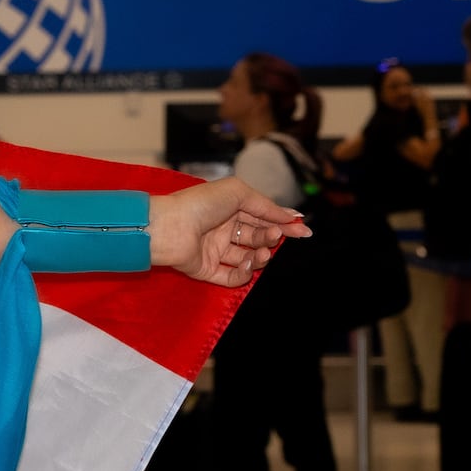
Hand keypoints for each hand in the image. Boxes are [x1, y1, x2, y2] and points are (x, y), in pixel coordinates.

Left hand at [149, 177, 306, 286]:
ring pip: (247, 258)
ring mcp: (214, 251)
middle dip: (271, 238)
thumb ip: (265, 205)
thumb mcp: (238, 193)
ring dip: (260, 257)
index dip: (282, 223)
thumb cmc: (199, 204)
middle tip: (278, 236)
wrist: (167, 227)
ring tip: (262, 253)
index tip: (303, 231)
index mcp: (228, 208)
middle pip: (257, 237)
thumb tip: (292, 216)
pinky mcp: (206, 270)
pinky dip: (244, 274)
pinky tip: (248, 266)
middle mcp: (222, 229)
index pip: (261, 217)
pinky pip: (231, 277)